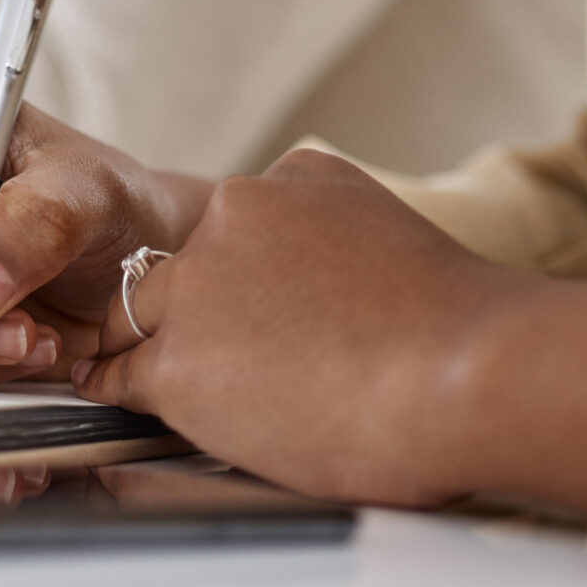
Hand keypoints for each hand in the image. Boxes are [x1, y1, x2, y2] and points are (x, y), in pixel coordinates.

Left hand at [79, 149, 586, 522]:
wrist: (469, 372)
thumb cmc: (458, 331)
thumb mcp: (392, 234)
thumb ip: (338, 248)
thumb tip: (328, 299)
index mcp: (293, 180)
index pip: (231, 228)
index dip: (232, 280)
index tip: (246, 316)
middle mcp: (234, 214)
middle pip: (172, 264)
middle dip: (181, 312)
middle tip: (194, 357)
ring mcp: (199, 286)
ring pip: (135, 316)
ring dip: (144, 350)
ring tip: (142, 380)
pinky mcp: (179, 360)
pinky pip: (120, 376)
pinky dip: (118, 393)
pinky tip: (120, 406)